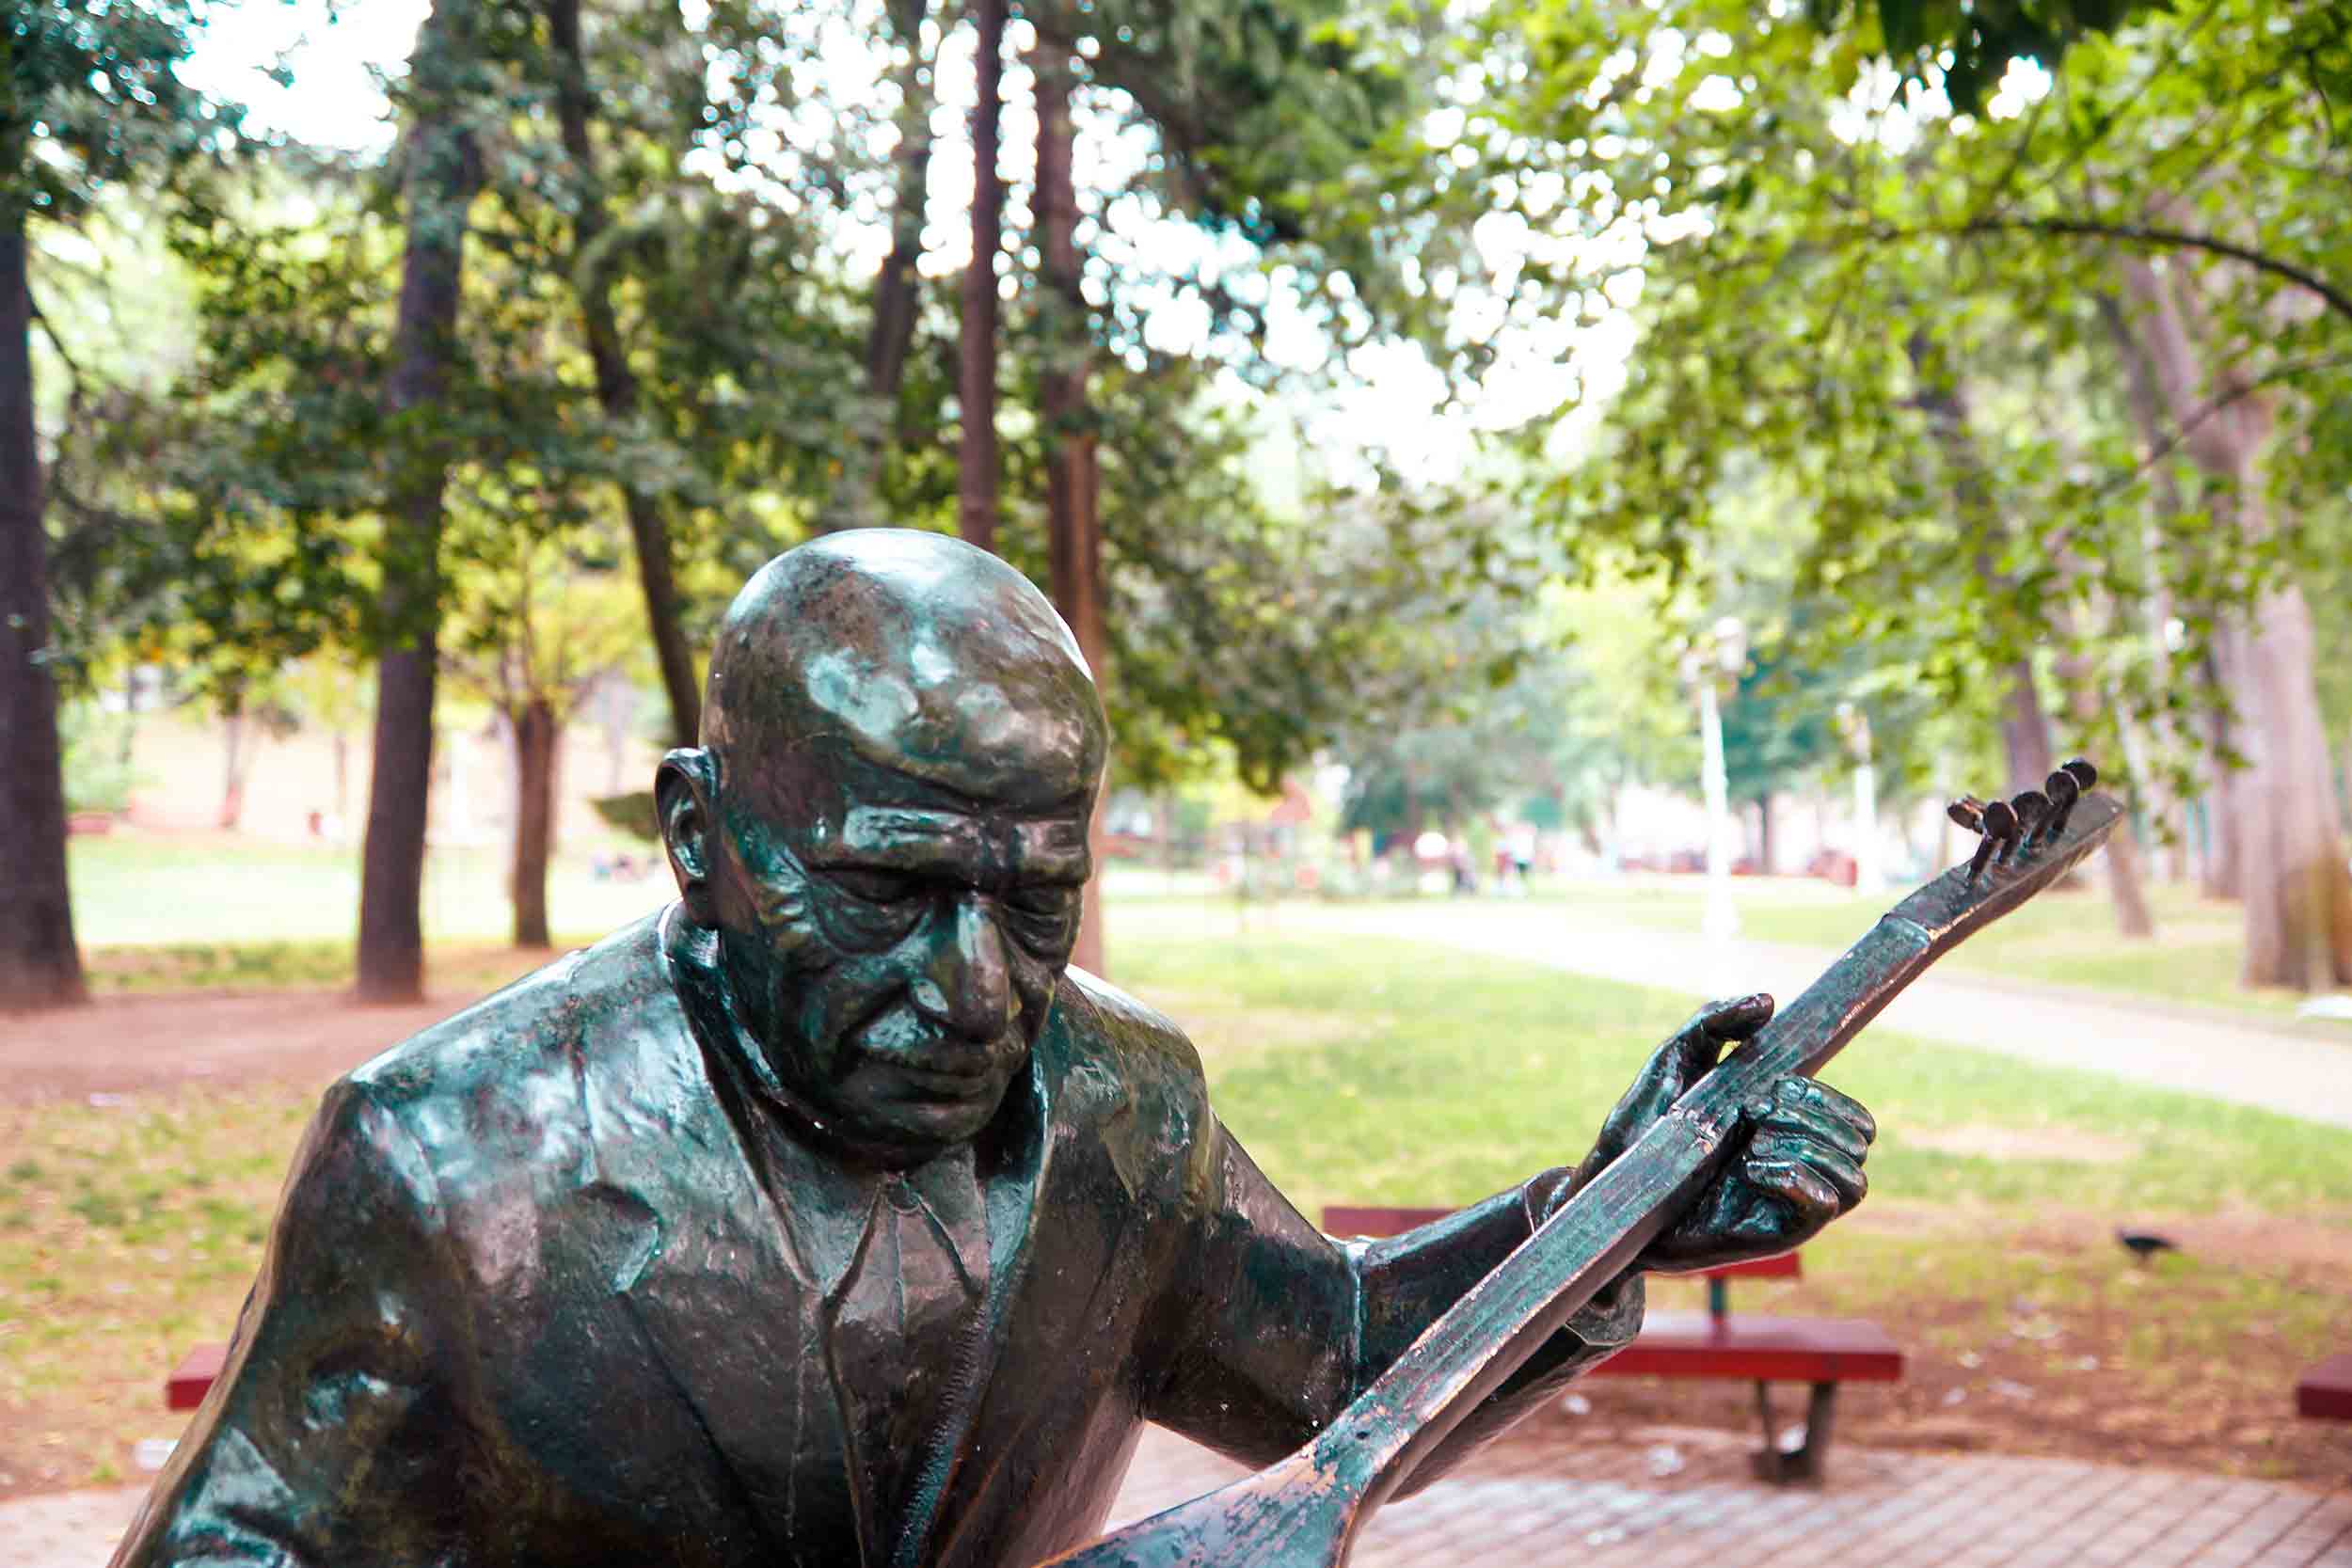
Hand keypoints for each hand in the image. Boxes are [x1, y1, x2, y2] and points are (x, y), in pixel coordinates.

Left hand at [1560, 993, 1875, 1273]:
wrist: (1610, 1187)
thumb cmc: (1644, 1126)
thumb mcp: (1676, 1060)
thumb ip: (1716, 1021)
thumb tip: (1769, 1002)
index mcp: (1789, 1129)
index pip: (1855, 1117)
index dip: (1824, 1094)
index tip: (1774, 1085)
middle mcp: (1799, 1167)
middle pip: (1861, 1140)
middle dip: (1813, 1114)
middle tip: (1753, 1111)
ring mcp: (1790, 1203)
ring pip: (1854, 1179)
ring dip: (1809, 1146)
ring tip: (1752, 1142)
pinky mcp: (1775, 1233)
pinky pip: (1825, 1207)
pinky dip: (1797, 1178)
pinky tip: (1750, 1168)